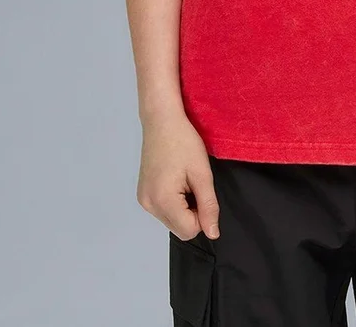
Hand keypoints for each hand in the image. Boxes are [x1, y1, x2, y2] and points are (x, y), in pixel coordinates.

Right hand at [136, 110, 219, 241]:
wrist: (161, 120)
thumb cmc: (184, 141)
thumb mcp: (202, 173)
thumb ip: (208, 206)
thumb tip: (213, 234)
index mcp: (162, 201)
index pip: (189, 230)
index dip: (202, 214)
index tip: (201, 189)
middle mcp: (148, 205)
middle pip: (179, 229)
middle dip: (193, 212)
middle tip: (193, 182)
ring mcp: (143, 200)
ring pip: (172, 221)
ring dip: (184, 207)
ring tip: (184, 179)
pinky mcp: (142, 194)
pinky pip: (163, 210)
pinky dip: (174, 201)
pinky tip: (175, 179)